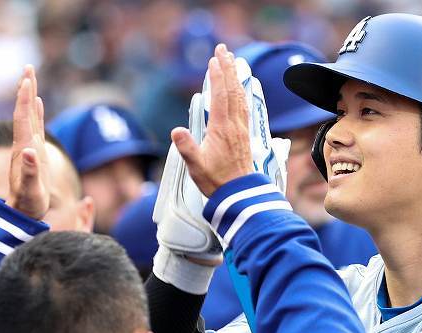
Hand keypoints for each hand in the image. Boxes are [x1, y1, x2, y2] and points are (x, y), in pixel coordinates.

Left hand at [7, 65, 49, 219]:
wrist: (23, 213)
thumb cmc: (28, 204)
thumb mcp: (30, 190)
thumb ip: (30, 171)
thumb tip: (29, 152)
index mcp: (24, 149)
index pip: (23, 118)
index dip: (24, 99)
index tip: (26, 78)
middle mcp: (24, 144)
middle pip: (24, 112)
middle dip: (26, 89)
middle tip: (28, 67)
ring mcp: (29, 148)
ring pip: (28, 116)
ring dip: (29, 97)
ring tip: (31, 79)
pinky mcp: (35, 153)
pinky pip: (35, 126)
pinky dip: (36, 112)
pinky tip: (37, 103)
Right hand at [171, 44, 253, 196]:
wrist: (238, 194)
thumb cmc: (216, 181)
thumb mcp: (196, 166)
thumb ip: (187, 147)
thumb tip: (176, 130)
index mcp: (221, 129)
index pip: (220, 96)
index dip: (217, 76)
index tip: (214, 59)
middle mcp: (234, 125)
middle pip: (232, 91)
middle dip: (227, 68)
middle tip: (223, 50)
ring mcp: (241, 129)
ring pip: (240, 97)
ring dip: (235, 77)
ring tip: (232, 61)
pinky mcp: (244, 135)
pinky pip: (243, 107)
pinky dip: (241, 93)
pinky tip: (240, 89)